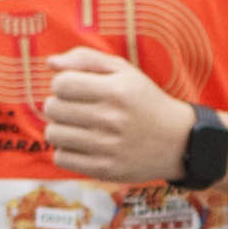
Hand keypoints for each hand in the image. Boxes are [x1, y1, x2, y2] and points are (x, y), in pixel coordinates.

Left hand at [42, 48, 195, 187]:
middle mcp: (112, 118)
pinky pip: (61, 158)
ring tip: (77, 127)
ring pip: (53, 134)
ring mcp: (108, 146)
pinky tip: (81, 145)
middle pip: (53, 108)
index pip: (61, 84)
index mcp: (117, 90)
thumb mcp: (124, 71)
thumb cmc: (143, 101)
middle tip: (74, 108)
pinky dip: (66, 151)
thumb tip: (50, 63)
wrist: (177, 141)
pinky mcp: (105, 169)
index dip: (61, 84)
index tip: (74, 89)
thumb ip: (86, 59)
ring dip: (60, 128)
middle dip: (58, 105)